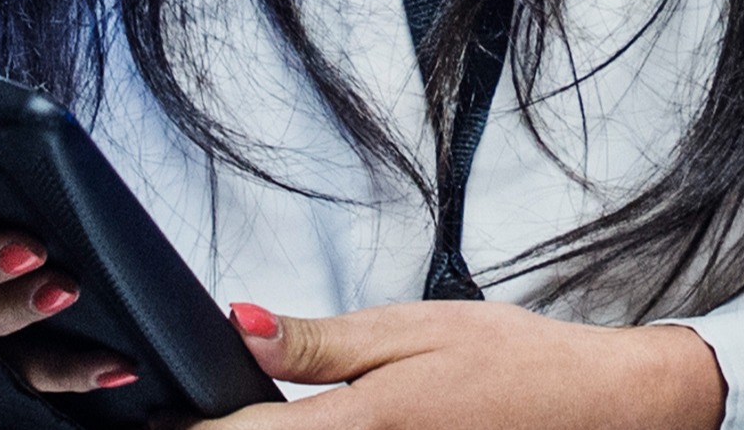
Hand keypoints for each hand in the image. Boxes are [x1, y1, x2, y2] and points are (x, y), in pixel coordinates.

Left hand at [196, 298, 726, 429]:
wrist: (596, 411)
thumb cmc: (513, 363)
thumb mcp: (408, 330)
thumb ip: (315, 341)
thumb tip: (233, 324)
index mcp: (359, 428)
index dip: (182, 428)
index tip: (147, 412)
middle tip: (174, 419)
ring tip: (235, 419)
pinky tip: (296, 427)